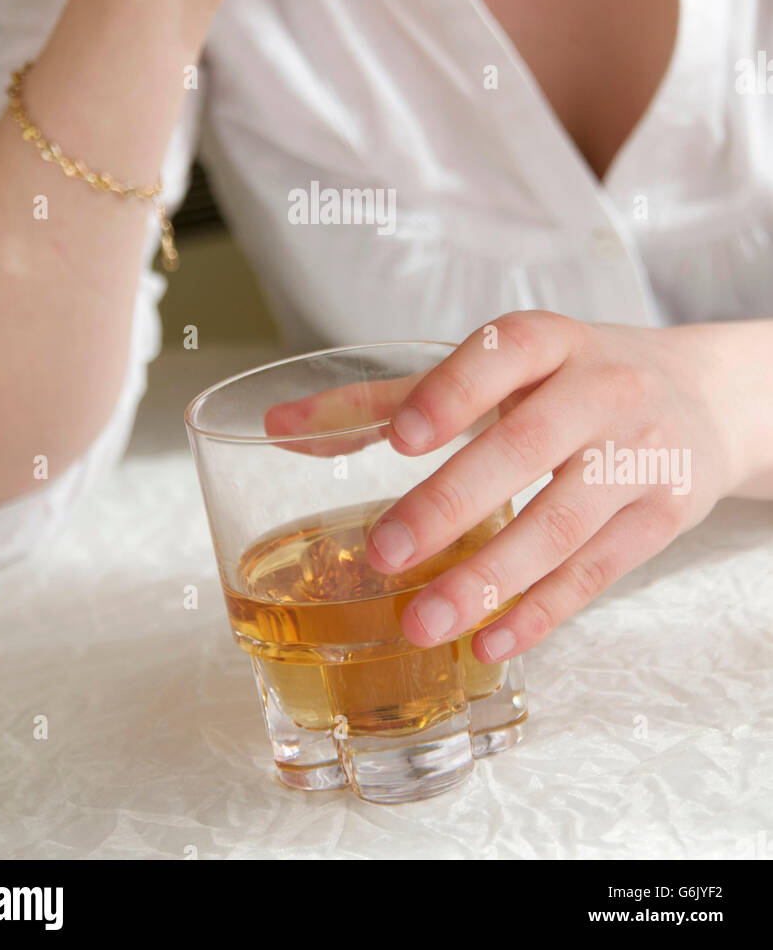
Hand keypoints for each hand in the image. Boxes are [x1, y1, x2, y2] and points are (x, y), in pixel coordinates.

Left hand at [363, 312, 740, 662]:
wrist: (702, 397)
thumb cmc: (571, 380)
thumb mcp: (497, 372)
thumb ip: (390, 398)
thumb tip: (280, 425)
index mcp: (551, 341)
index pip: (503, 354)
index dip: (453, 393)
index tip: (401, 438)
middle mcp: (602, 389)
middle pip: (527, 447)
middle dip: (452, 503)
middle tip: (384, 553)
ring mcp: (639, 455)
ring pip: (562, 523)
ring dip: (489, 578)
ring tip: (422, 622)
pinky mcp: (663, 515)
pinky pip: (598, 571)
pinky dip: (542, 612)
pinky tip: (489, 642)